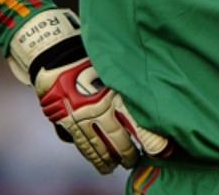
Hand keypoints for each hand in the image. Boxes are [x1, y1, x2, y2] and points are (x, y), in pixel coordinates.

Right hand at [7, 8, 170, 173]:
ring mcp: (83, 117)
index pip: (139, 122)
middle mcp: (101, 107)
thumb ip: (126, 83)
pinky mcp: (67, 122)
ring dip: (113, 159)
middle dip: (130, 153)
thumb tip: (148, 96)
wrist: (55, 53)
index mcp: (117, 92)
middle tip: (136, 159)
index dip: (151, 140)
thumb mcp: (112, 65)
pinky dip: (95, 158)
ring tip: (121, 165)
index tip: (163, 150)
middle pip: (120, 139)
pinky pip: (84, 146)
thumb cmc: (88, 56)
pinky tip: (103, 165)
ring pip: (102, 147)